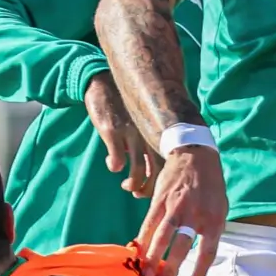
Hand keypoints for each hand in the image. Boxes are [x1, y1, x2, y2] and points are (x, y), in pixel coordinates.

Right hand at [84, 72, 160, 199]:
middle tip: (139, 193)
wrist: (105, 82)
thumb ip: (150, 143)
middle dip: (149, 189)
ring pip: (137, 171)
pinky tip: (113, 165)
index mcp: (160, 132)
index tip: (157, 190)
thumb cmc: (127, 106)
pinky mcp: (113, 132)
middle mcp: (149, 134)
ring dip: (132, 184)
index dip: (165, 181)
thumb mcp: (144, 122)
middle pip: (157, 171)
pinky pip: (116, 159)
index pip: (171, 162)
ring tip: (127, 185)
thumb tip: (152, 170)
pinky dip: (114, 166)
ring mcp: (132, 134)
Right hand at [136, 144, 226, 275]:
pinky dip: (143, 240)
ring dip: (153, 258)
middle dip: (171, 269)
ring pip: (162, 237)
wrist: (196, 154)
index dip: (199, 271)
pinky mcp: (160, 200)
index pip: (208, 251)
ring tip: (146, 274)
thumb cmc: (211, 184)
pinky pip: (149, 223)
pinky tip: (138, 251)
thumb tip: (202, 253)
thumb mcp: (222, 206)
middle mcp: (195, 215)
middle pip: (182, 247)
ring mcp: (176, 207)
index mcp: (214, 218)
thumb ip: (213, 228)